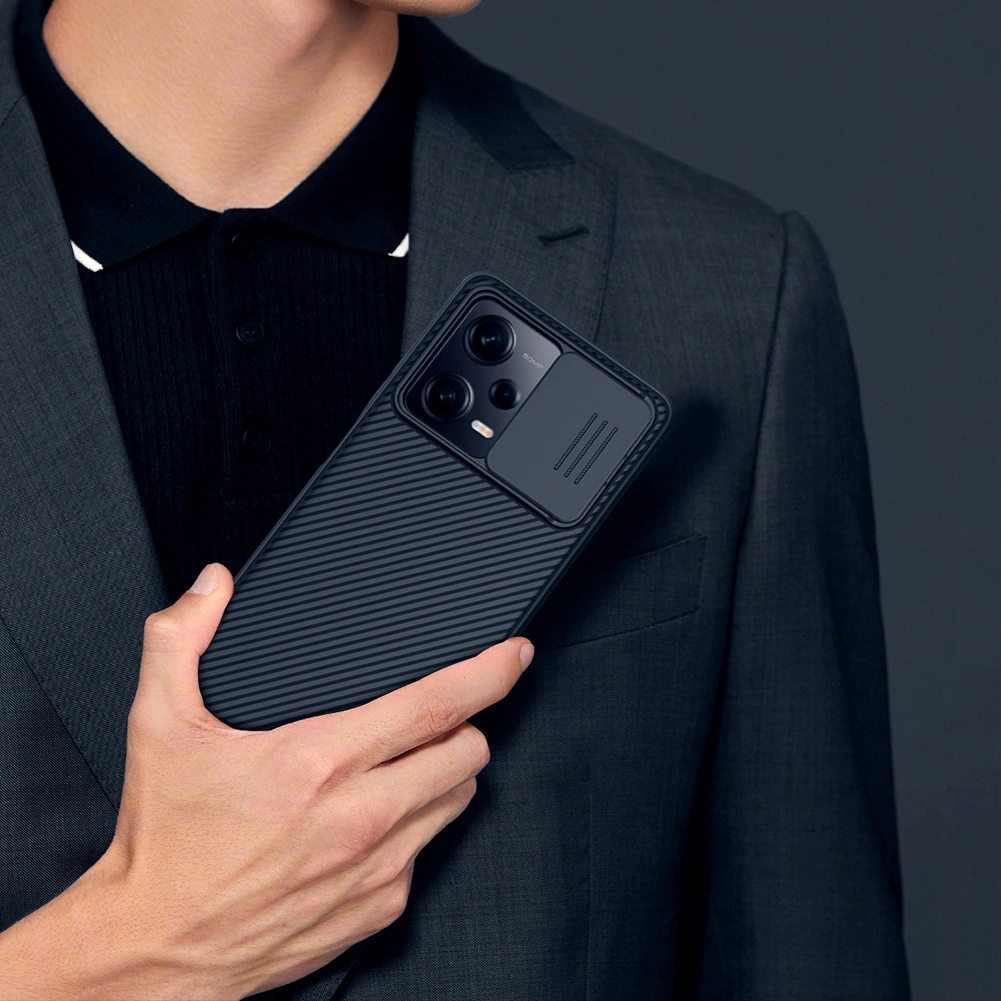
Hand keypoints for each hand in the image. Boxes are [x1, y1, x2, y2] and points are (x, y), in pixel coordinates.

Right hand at [0, 562, 532, 1000]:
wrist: (154, 948)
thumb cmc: (165, 842)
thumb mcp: (158, 726)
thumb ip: (182, 641)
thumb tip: (211, 587)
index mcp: (318, 762)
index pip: (434, 705)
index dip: (488, 672)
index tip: (513, 654)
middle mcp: (358, 817)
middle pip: (466, 752)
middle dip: (465, 724)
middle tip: (437, 716)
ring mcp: (376, 868)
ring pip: (457, 801)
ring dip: (445, 774)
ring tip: (406, 763)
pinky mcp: (378, 908)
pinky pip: (428, 853)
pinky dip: (417, 827)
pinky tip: (378, 819)